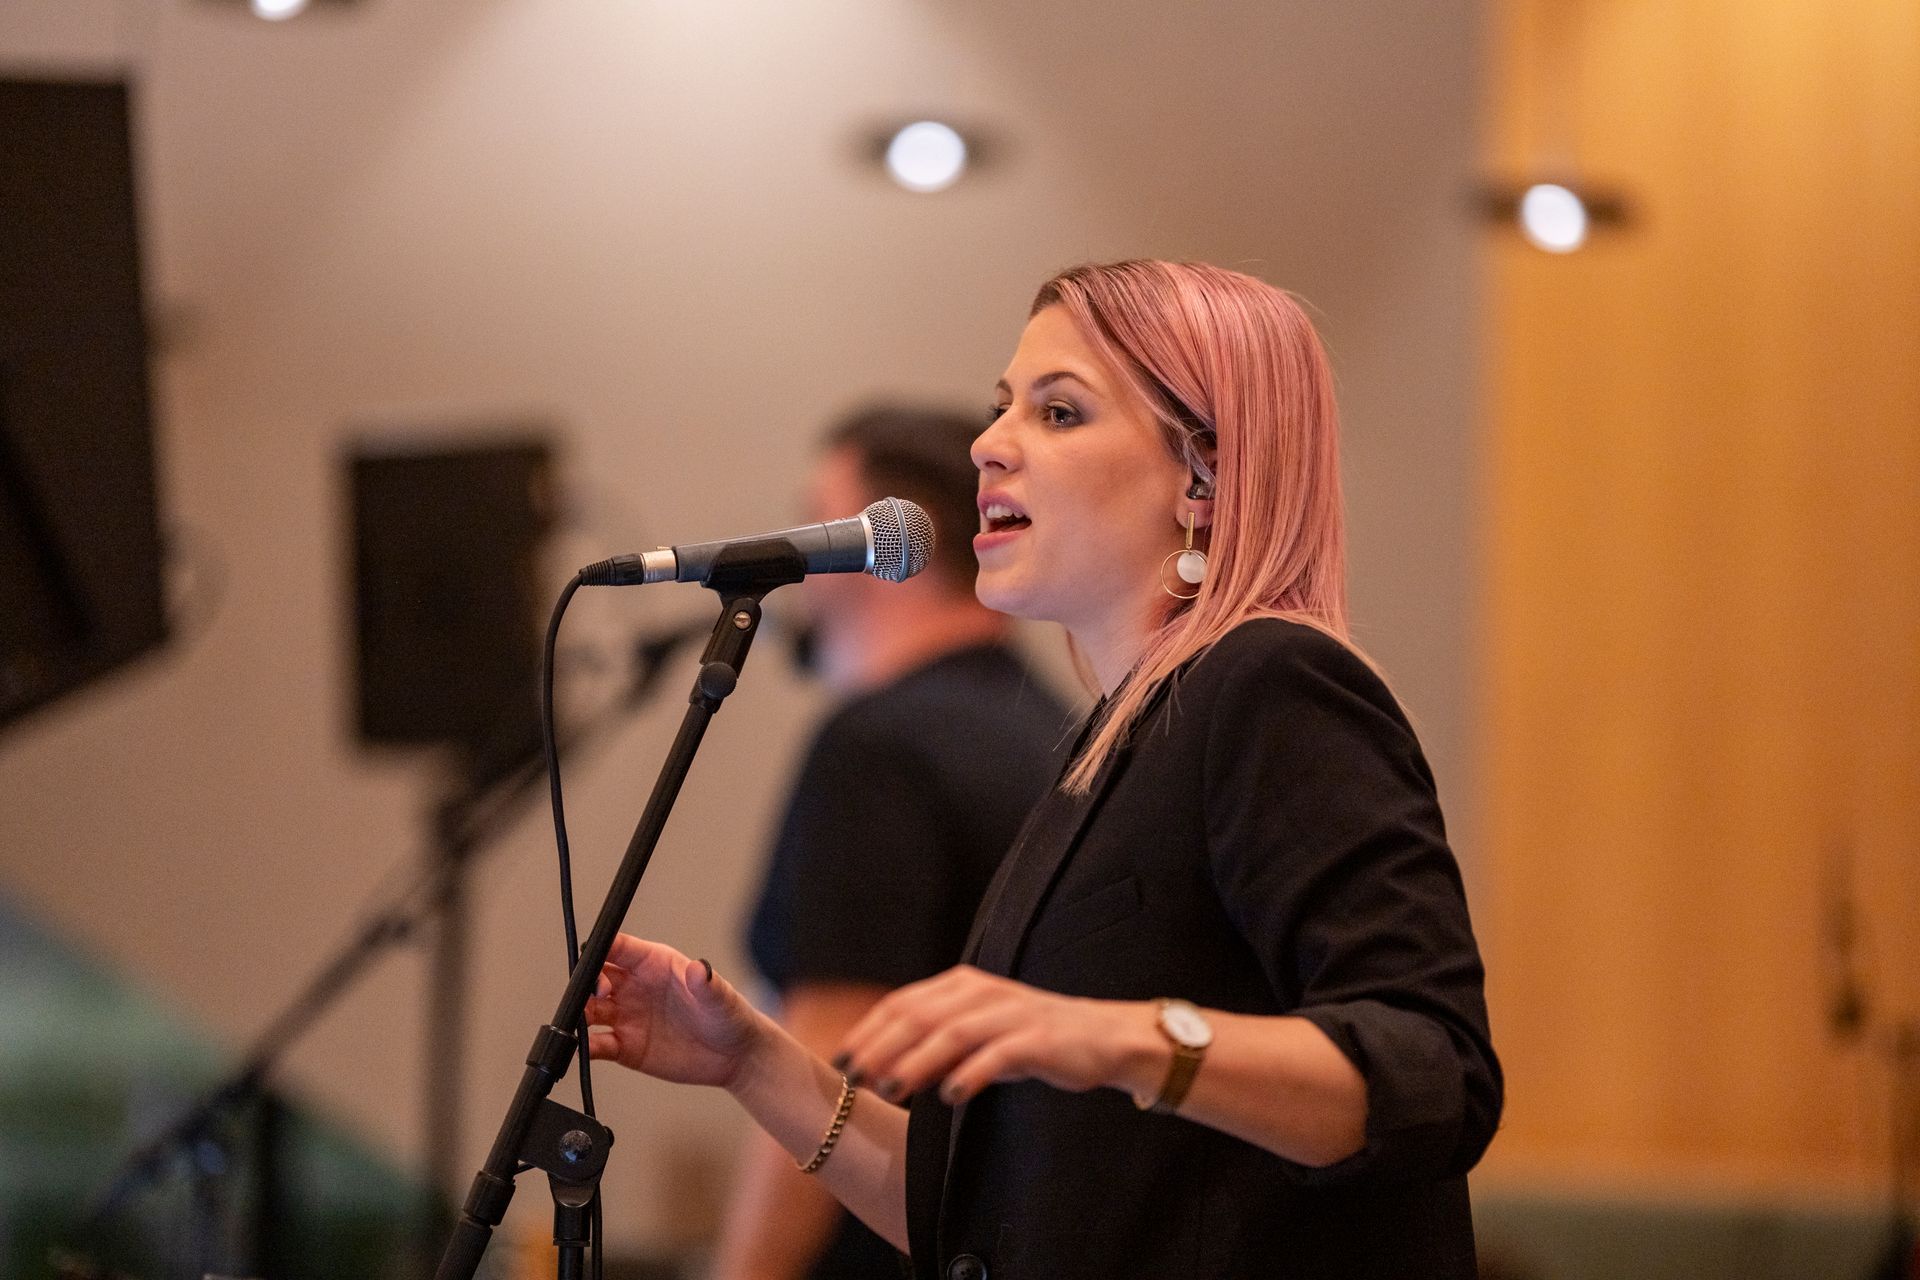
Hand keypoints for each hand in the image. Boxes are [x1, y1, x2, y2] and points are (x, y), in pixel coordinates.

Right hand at [585, 934, 767, 1089]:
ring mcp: (627, 1017)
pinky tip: (585, 1049)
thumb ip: (707, 983)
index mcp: (654, 964)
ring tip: (580, 1022)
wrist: (735, 1057)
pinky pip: (597, 1045)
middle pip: (595, 977)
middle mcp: (634, 987)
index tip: (590, 956)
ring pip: (589, 1010)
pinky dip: (586, 1046)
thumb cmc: (729, 1016)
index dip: (599, 948)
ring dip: (579, 1014)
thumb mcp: (721, 998)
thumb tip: (699, 967)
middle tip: (594, 995)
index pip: (618, 948)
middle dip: (585, 983)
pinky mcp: (626, 1047)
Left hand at [833, 965, 1154, 1106]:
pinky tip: (951, 1096)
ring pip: (953, 1033)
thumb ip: (933, 1046)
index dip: (869, 1032)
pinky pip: (999, 1054)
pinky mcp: (1038, 1038)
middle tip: (853, 1077)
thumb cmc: (1029, 1039)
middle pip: (920, 1016)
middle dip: (881, 1046)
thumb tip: (881, 1070)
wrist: (1101, 1036)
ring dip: (917, 1061)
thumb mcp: (976, 1036)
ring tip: (890, 1088)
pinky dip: (972, 1073)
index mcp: (961, 985)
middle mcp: (982, 992)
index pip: (903, 1004)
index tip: (839, 1061)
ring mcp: (1011, 1013)